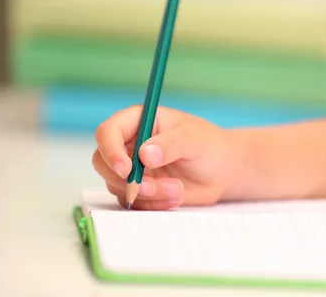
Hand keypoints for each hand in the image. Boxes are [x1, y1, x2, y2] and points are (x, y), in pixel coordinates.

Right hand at [92, 105, 248, 209]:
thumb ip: (171, 143)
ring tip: (176, 189)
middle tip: (152, 187)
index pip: (108, 132)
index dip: (110, 150)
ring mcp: (132, 169)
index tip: (126, 170)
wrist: (223, 171)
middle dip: (125, 179)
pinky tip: (175, 197)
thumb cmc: (210, 146)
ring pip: (118, 186)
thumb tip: (144, 154)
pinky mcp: (139, 190)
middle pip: (103, 162)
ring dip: (145, 193)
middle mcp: (129, 144)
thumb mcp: (195, 139)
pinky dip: (151, 204)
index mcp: (138, 121)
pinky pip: (132, 202)